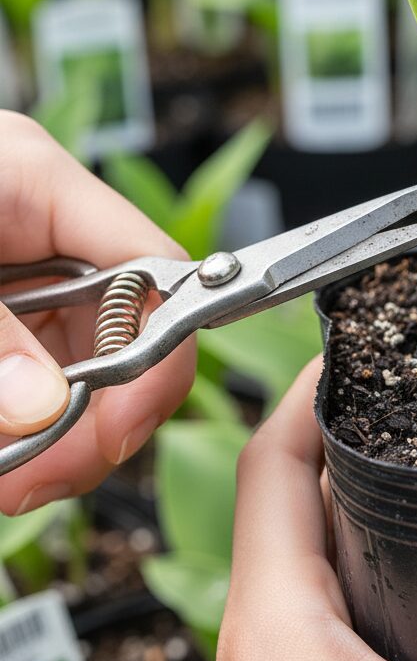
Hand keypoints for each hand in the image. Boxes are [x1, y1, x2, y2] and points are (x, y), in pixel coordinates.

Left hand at [0, 112, 195, 514]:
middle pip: (122, 337)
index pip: (155, 269)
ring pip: (76, 376)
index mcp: (34, 184)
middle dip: (90, 418)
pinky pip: (29, 389)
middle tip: (35, 477)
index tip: (119, 427)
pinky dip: (19, 437)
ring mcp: (11, 281)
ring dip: (47, 441)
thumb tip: (50, 407)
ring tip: (1, 474)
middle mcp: (36, 233)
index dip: (158, 353)